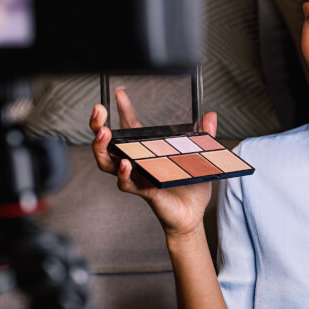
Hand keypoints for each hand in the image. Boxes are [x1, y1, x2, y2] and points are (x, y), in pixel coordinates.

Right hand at [89, 88, 218, 237]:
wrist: (192, 216)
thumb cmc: (190, 187)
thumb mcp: (200, 157)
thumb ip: (204, 136)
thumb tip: (210, 115)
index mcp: (146, 152)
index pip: (128, 128)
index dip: (123, 109)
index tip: (120, 92)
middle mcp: (136, 164)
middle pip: (107, 144)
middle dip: (98, 127)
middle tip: (97, 112)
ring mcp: (137, 178)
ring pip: (108, 164)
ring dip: (102, 148)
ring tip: (104, 133)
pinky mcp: (143, 191)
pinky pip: (127, 183)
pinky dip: (125, 174)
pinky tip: (126, 163)